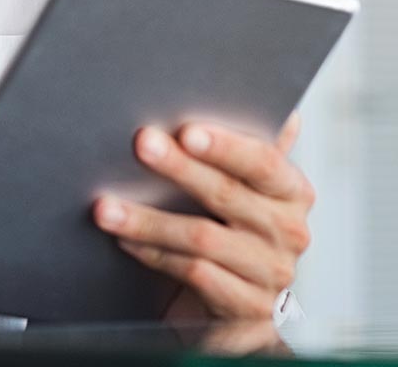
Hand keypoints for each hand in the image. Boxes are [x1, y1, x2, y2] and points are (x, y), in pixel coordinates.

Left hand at [93, 113, 312, 318]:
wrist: (238, 307)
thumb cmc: (233, 226)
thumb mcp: (244, 183)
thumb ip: (241, 142)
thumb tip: (237, 89)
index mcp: (291, 190)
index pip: (263, 162)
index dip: (226, 146)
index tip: (187, 130)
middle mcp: (289, 231)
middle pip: (228, 194)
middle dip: (179, 168)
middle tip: (141, 144)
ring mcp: (269, 273)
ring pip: (202, 238)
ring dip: (147, 219)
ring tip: (105, 206)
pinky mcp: (245, 309)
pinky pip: (192, 274)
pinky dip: (153, 253)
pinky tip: (124, 240)